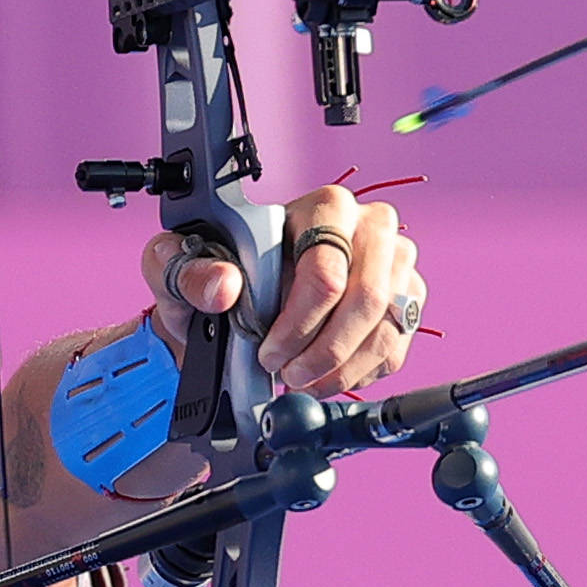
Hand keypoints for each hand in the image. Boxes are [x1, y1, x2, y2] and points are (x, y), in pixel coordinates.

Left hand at [142, 184, 425, 397]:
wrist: (232, 303)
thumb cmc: (213, 276)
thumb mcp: (180, 267)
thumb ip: (190, 271)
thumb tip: (225, 286)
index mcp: (325, 206)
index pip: (326, 270)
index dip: (297, 323)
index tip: (268, 351)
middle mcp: (370, 228)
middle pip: (366, 300)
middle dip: (323, 351)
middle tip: (288, 373)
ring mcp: (395, 266)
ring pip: (383, 329)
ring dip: (339, 369)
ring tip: (302, 380)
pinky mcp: (406, 302)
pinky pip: (393, 349)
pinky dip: (357, 375)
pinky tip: (323, 377)